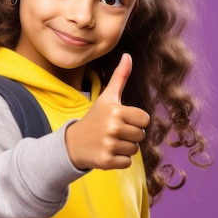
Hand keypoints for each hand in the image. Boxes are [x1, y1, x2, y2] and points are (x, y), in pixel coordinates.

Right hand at [65, 53, 149, 169]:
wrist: (73, 143)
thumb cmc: (95, 118)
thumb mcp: (107, 97)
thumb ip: (120, 77)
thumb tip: (128, 55)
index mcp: (116, 110)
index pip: (145, 119)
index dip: (135, 121)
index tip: (121, 120)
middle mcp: (113, 127)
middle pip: (141, 135)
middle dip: (130, 136)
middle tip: (113, 132)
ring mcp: (109, 144)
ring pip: (134, 150)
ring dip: (124, 148)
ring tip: (109, 142)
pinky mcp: (106, 161)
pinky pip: (127, 162)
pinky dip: (119, 160)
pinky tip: (107, 153)